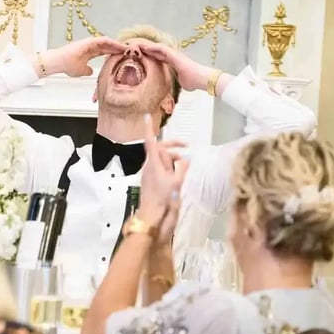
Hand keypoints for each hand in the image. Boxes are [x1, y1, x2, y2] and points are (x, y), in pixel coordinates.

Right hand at [38, 36, 127, 76]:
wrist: (58, 62)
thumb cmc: (66, 66)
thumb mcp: (81, 71)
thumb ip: (87, 70)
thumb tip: (92, 72)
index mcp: (91, 52)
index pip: (106, 52)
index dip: (116, 54)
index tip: (125, 57)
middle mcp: (92, 46)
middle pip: (109, 46)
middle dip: (120, 48)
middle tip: (132, 51)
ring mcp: (91, 42)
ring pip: (108, 42)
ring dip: (118, 45)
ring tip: (129, 48)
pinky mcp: (89, 41)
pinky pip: (104, 41)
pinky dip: (113, 43)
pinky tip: (121, 46)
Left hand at [137, 40, 215, 90]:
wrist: (201, 79)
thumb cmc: (194, 82)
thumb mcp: (181, 82)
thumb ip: (176, 81)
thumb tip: (173, 87)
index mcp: (174, 63)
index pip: (160, 58)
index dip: (151, 56)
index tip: (142, 56)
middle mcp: (174, 57)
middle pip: (157, 52)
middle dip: (147, 50)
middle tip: (137, 49)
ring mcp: (174, 55)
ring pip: (158, 48)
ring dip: (148, 47)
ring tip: (137, 45)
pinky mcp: (174, 55)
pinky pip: (161, 49)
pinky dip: (152, 47)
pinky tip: (145, 47)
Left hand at [137, 114, 189, 236]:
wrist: (151, 217)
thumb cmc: (163, 200)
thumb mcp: (177, 182)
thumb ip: (182, 168)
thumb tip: (186, 158)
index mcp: (153, 164)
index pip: (151, 142)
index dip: (148, 128)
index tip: (146, 116)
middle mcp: (149, 166)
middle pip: (160, 150)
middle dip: (173, 147)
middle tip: (187, 147)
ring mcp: (148, 174)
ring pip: (161, 160)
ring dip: (173, 160)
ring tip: (183, 169)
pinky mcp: (150, 181)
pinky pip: (160, 169)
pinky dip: (170, 168)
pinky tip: (178, 177)